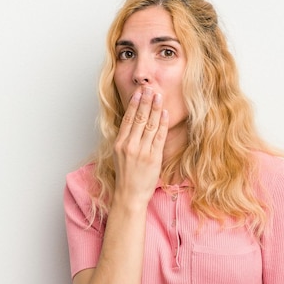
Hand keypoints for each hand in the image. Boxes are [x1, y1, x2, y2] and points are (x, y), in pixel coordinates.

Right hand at [113, 87, 168, 204]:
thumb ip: (125, 139)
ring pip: (148, 125)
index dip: (133, 104)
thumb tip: (131, 123)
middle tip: (150, 88)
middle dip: (145, 101)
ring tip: (158, 96)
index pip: (127, 119)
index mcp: (119, 144)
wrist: (129, 195)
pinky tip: (164, 113)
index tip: (138, 92)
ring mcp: (141, 151)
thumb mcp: (119, 155)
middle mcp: (129, 145)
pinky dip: (161, 123)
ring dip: (154, 108)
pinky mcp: (153, 158)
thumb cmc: (126, 176)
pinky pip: (158, 137)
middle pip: (138, 118)